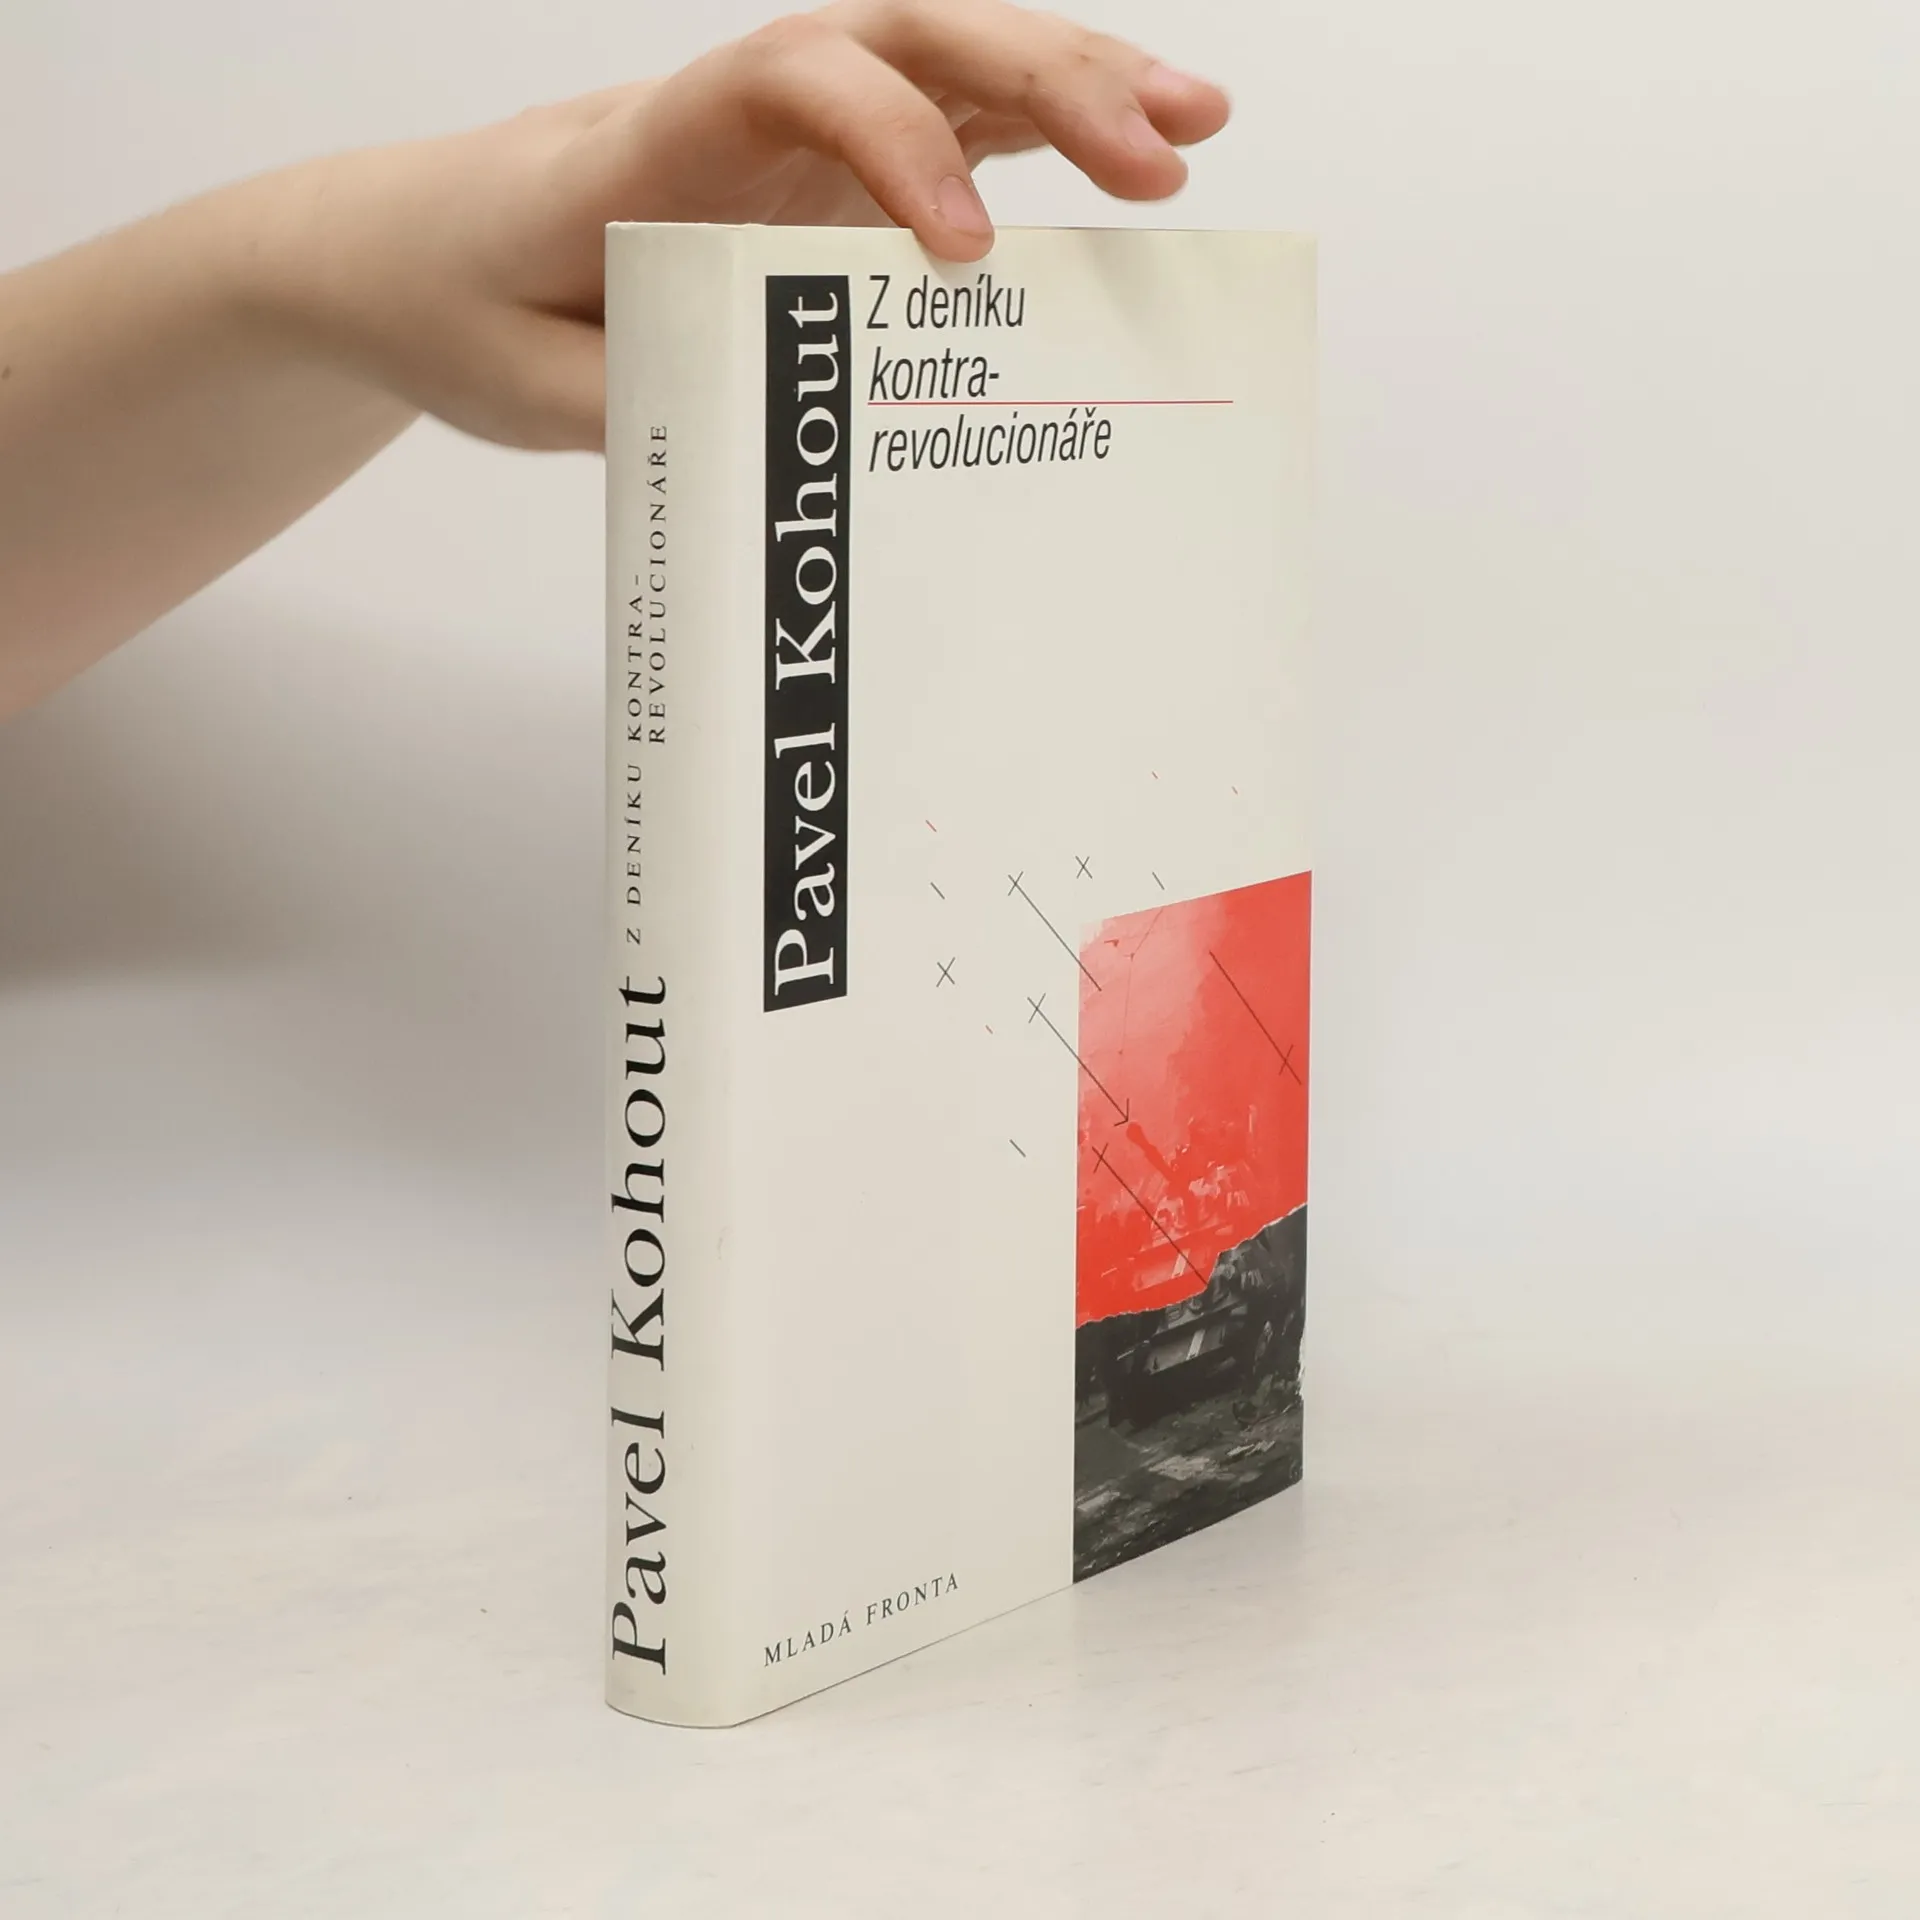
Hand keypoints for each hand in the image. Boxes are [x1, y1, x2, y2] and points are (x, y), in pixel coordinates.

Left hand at [242, 0, 1229, 451]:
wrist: (416, 249)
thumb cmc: (461, 300)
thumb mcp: (525, 385)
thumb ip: (647, 400)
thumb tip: (796, 439)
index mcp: (649, 142)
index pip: (791, 82)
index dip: (893, 139)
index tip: (962, 250)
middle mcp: (737, 110)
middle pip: (906, 37)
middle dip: (1043, 81)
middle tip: (1163, 150)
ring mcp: (789, 134)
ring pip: (944, 65)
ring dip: (1074, 85)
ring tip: (1194, 127)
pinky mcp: (817, 169)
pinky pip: (942, 127)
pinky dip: (1038, 137)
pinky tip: (1129, 156)